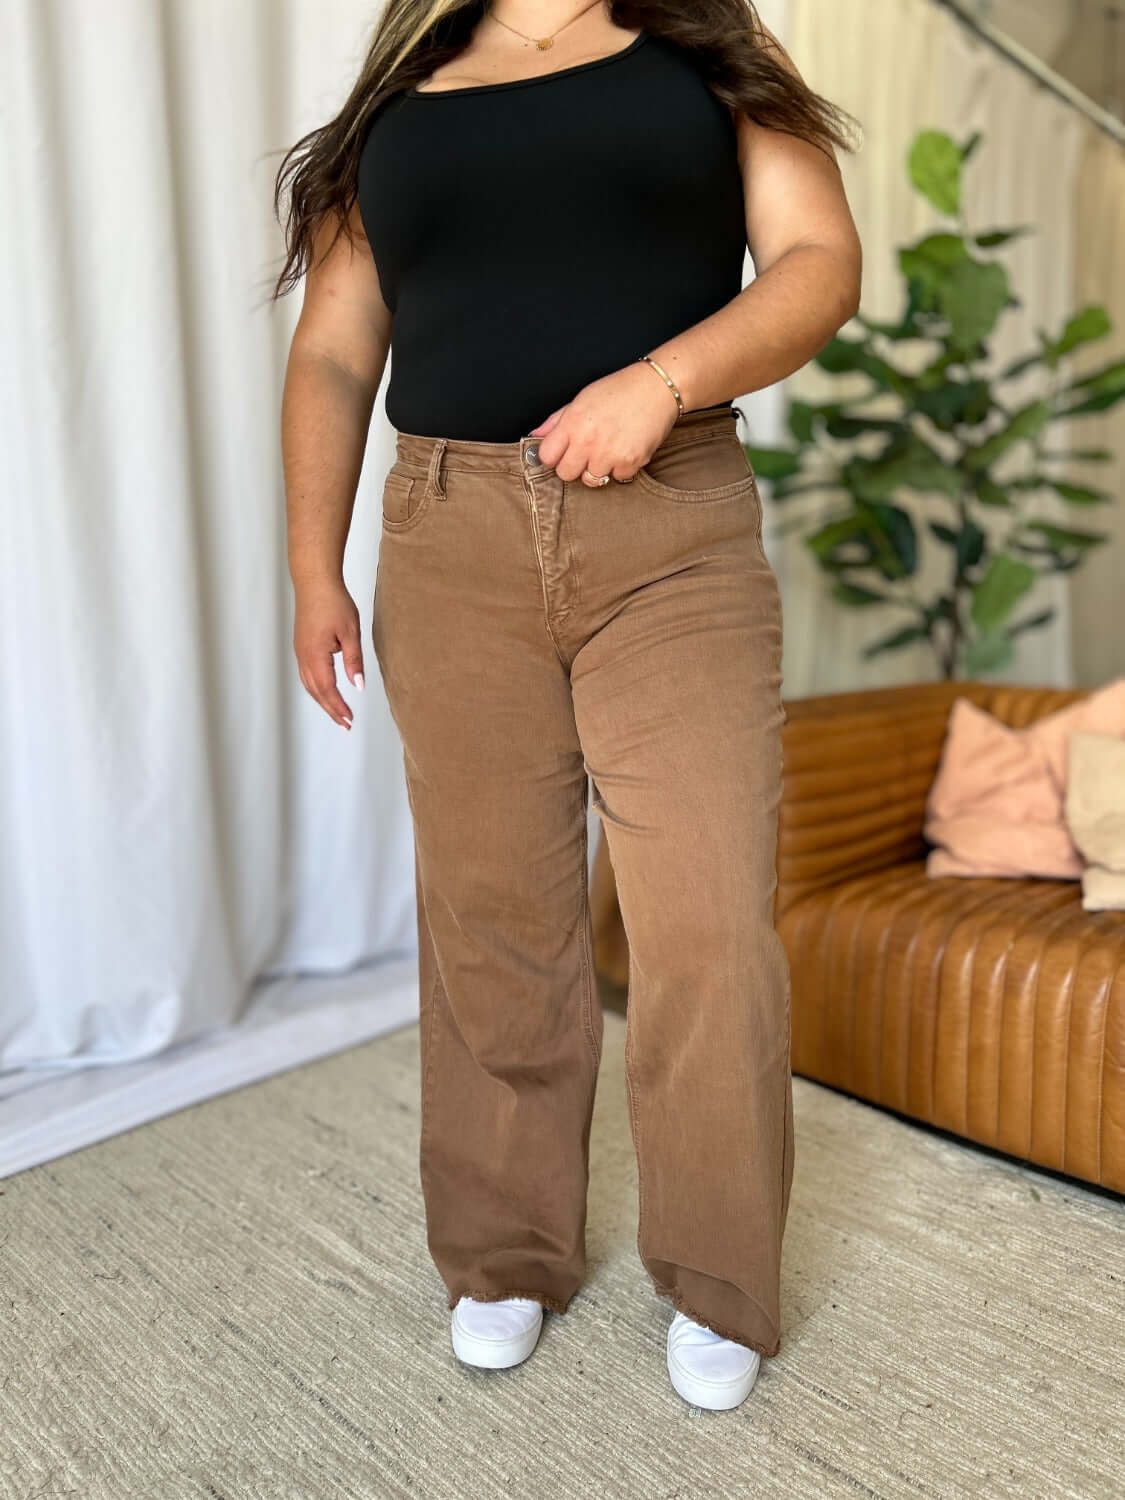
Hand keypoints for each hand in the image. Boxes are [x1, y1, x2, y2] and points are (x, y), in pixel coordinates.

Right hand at [293, 576, 364, 730]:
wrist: (315, 582)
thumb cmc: (333, 602)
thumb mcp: (351, 632)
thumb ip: (354, 661)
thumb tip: (358, 685)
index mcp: (315, 655)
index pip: (327, 689)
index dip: (338, 707)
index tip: (350, 720)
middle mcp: (304, 656)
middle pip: (316, 691)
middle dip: (331, 709)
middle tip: (345, 724)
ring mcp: (300, 652)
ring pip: (309, 684)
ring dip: (323, 700)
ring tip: (337, 713)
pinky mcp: (301, 646)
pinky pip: (307, 674)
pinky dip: (317, 688)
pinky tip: (326, 691)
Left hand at [529, 360, 681, 486]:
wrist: (657, 388)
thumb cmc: (619, 391)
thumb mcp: (582, 399)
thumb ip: (557, 420)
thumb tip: (536, 435)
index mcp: (573, 422)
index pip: (547, 456)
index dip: (553, 456)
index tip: (561, 452)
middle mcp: (589, 440)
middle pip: (565, 474)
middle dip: (573, 466)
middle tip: (586, 452)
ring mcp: (610, 453)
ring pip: (591, 480)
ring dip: (598, 469)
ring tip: (608, 449)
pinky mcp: (631, 462)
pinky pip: (617, 478)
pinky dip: (621, 468)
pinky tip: (626, 449)